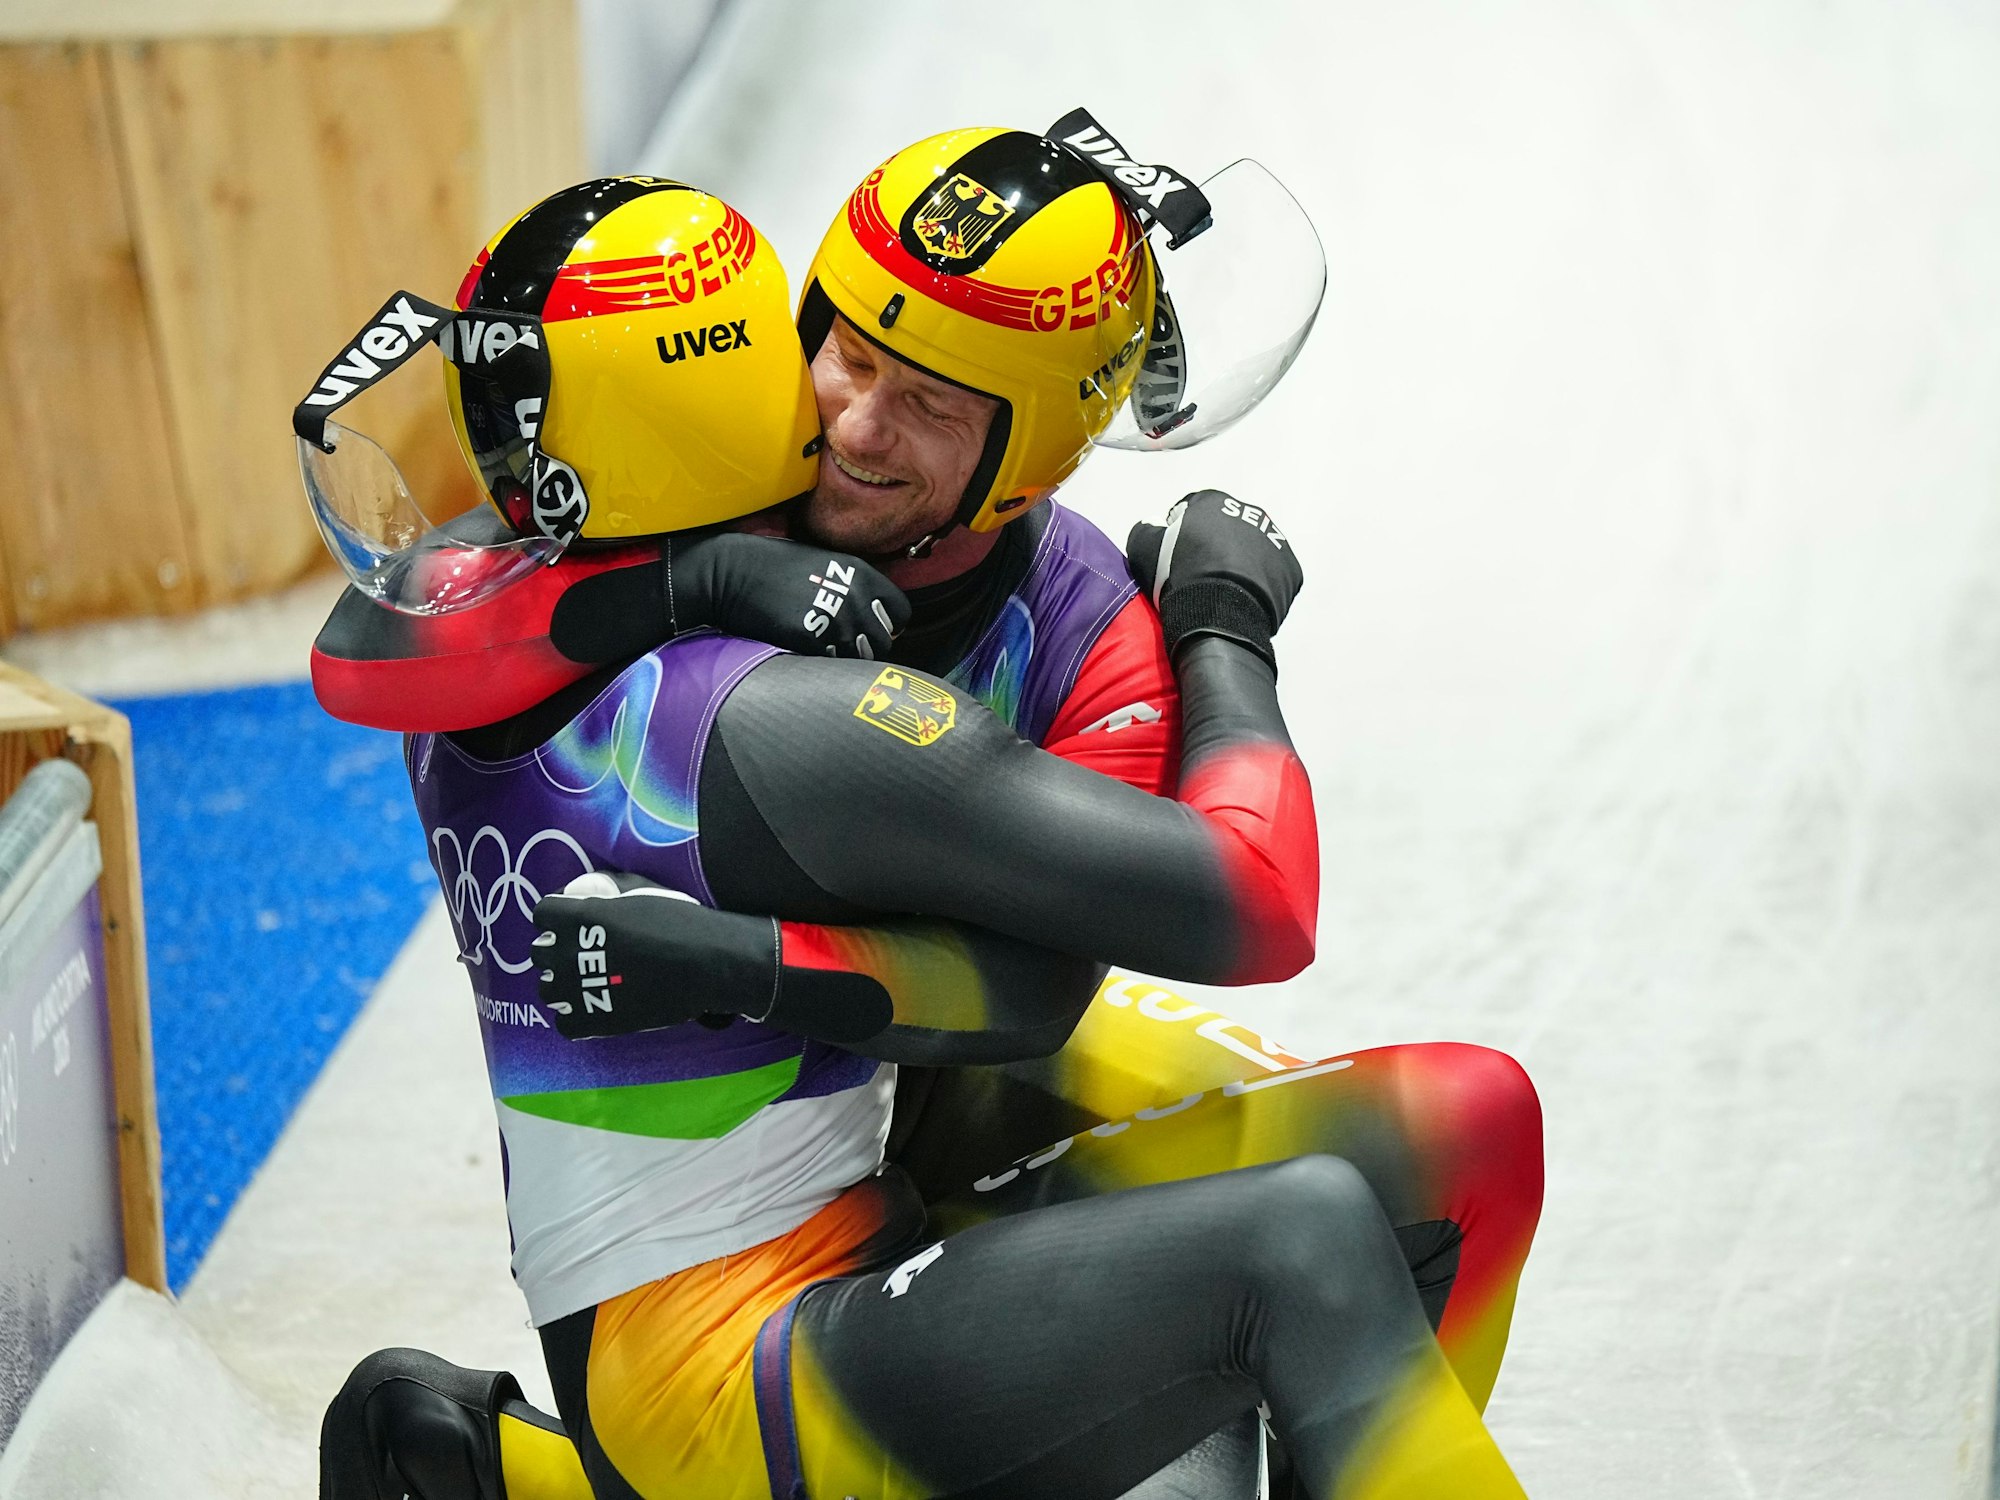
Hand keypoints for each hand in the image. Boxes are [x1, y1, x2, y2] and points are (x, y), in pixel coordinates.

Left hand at [532, 872, 777, 1039]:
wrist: (704, 963)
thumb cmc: (677, 919)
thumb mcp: (640, 888)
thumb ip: (605, 888)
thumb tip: (584, 891)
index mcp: (578, 916)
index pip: (542, 913)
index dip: (556, 917)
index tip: (572, 922)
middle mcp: (569, 953)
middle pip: (540, 953)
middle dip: (557, 951)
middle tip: (582, 953)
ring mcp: (578, 990)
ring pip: (548, 990)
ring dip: (563, 985)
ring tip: (587, 984)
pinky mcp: (592, 1021)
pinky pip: (565, 1024)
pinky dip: (577, 1017)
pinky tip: (596, 1008)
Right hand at [668, 531, 909, 658]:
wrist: (729, 572)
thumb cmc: (772, 567)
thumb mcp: (824, 563)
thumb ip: (852, 585)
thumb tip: (871, 613)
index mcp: (861, 574)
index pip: (901, 612)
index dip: (888, 625)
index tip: (871, 630)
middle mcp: (855, 597)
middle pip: (884, 642)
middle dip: (867, 647)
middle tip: (842, 645)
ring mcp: (835, 619)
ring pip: (860, 659)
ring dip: (845, 658)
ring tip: (821, 647)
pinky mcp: (811, 639)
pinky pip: (831, 665)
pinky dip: (822, 664)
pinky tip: (803, 650)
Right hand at [1126, 490, 1302, 670]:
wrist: (1218, 615)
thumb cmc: (1180, 578)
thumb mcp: (1143, 549)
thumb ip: (1147, 529)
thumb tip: (1154, 526)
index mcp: (1213, 502)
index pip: (1193, 510)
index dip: (1181, 534)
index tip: (1176, 557)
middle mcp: (1249, 513)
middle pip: (1227, 529)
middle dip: (1216, 546)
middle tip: (1201, 575)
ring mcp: (1275, 541)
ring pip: (1253, 551)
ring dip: (1241, 564)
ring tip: (1224, 591)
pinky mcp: (1290, 570)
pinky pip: (1273, 575)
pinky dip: (1262, 585)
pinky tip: (1244, 600)